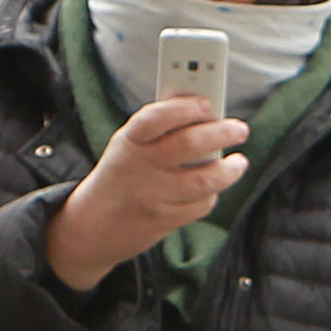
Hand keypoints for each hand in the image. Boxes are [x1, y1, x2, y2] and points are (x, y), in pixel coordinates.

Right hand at [42, 96, 244, 289]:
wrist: (91, 226)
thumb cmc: (121, 176)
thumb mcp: (128, 147)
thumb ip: (160, 130)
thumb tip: (204, 113)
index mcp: (129, 142)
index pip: (156, 118)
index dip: (184, 108)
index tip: (207, 104)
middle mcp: (140, 167)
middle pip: (188, 145)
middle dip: (221, 133)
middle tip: (239, 129)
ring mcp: (152, 196)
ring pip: (202, 180)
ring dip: (228, 170)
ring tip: (238, 162)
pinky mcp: (163, 220)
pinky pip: (200, 205)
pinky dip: (212, 195)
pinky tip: (213, 187)